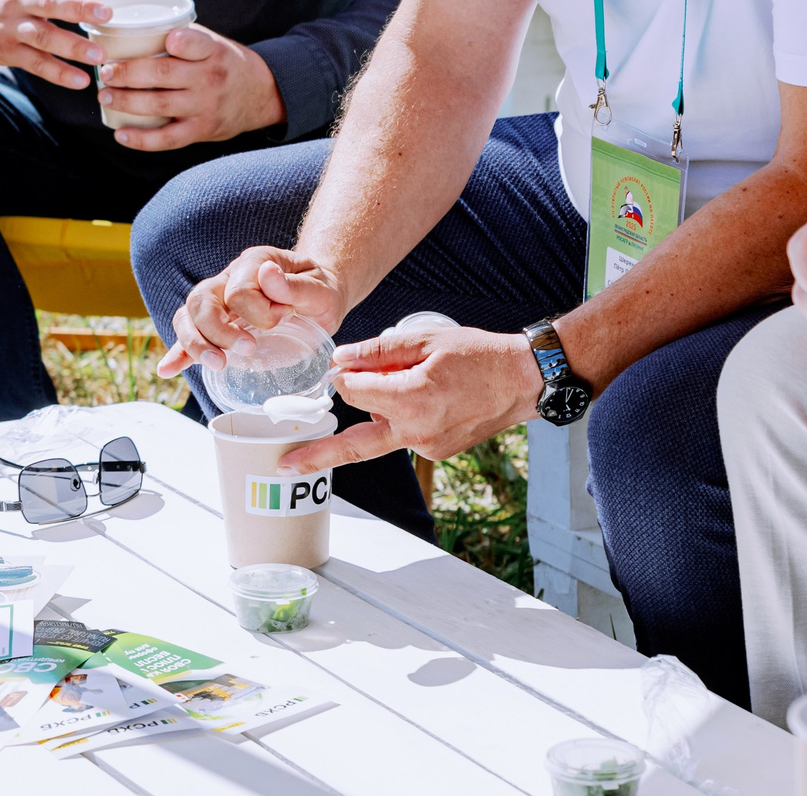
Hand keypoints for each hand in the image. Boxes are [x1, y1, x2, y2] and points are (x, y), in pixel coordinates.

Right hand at [0, 0, 119, 89]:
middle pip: (49, 0)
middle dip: (78, 7)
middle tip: (107, 14)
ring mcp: (11, 26)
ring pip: (43, 36)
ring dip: (72, 47)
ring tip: (99, 56)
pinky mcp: (7, 51)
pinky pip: (35, 64)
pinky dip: (58, 73)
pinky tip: (80, 81)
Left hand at [99, 23, 285, 150]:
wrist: (261, 94)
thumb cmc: (225, 63)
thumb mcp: (215, 43)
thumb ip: (184, 37)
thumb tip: (133, 29)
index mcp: (212, 51)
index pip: (195, 43)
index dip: (179, 41)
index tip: (162, 40)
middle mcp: (209, 79)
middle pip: (163, 75)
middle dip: (127, 73)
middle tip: (105, 71)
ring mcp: (205, 107)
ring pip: (158, 105)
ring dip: (126, 101)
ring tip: (105, 96)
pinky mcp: (201, 130)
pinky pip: (167, 139)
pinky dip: (141, 139)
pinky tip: (120, 134)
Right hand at [155, 245, 344, 376]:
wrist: (321, 297)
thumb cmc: (321, 291)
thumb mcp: (321, 287)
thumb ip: (296, 285)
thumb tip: (267, 276)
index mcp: (254, 263)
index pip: (238, 291)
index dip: (260, 313)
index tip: (286, 318)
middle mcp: (229, 279)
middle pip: (202, 301)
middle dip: (219, 331)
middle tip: (248, 349)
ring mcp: (218, 301)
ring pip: (188, 316)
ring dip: (196, 344)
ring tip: (217, 364)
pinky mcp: (216, 325)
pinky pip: (189, 335)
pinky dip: (178, 353)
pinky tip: (168, 369)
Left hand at [282, 327, 542, 472]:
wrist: (522, 381)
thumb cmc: (476, 353)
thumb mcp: (423, 340)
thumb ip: (377, 353)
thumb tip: (339, 361)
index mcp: (412, 399)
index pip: (353, 392)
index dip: (345, 376)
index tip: (345, 366)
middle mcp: (417, 431)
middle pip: (355, 446)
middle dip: (317, 456)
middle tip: (285, 466)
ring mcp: (427, 447)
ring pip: (380, 434)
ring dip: (372, 417)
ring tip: (386, 400)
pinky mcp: (436, 452)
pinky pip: (402, 436)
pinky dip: (398, 419)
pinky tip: (421, 397)